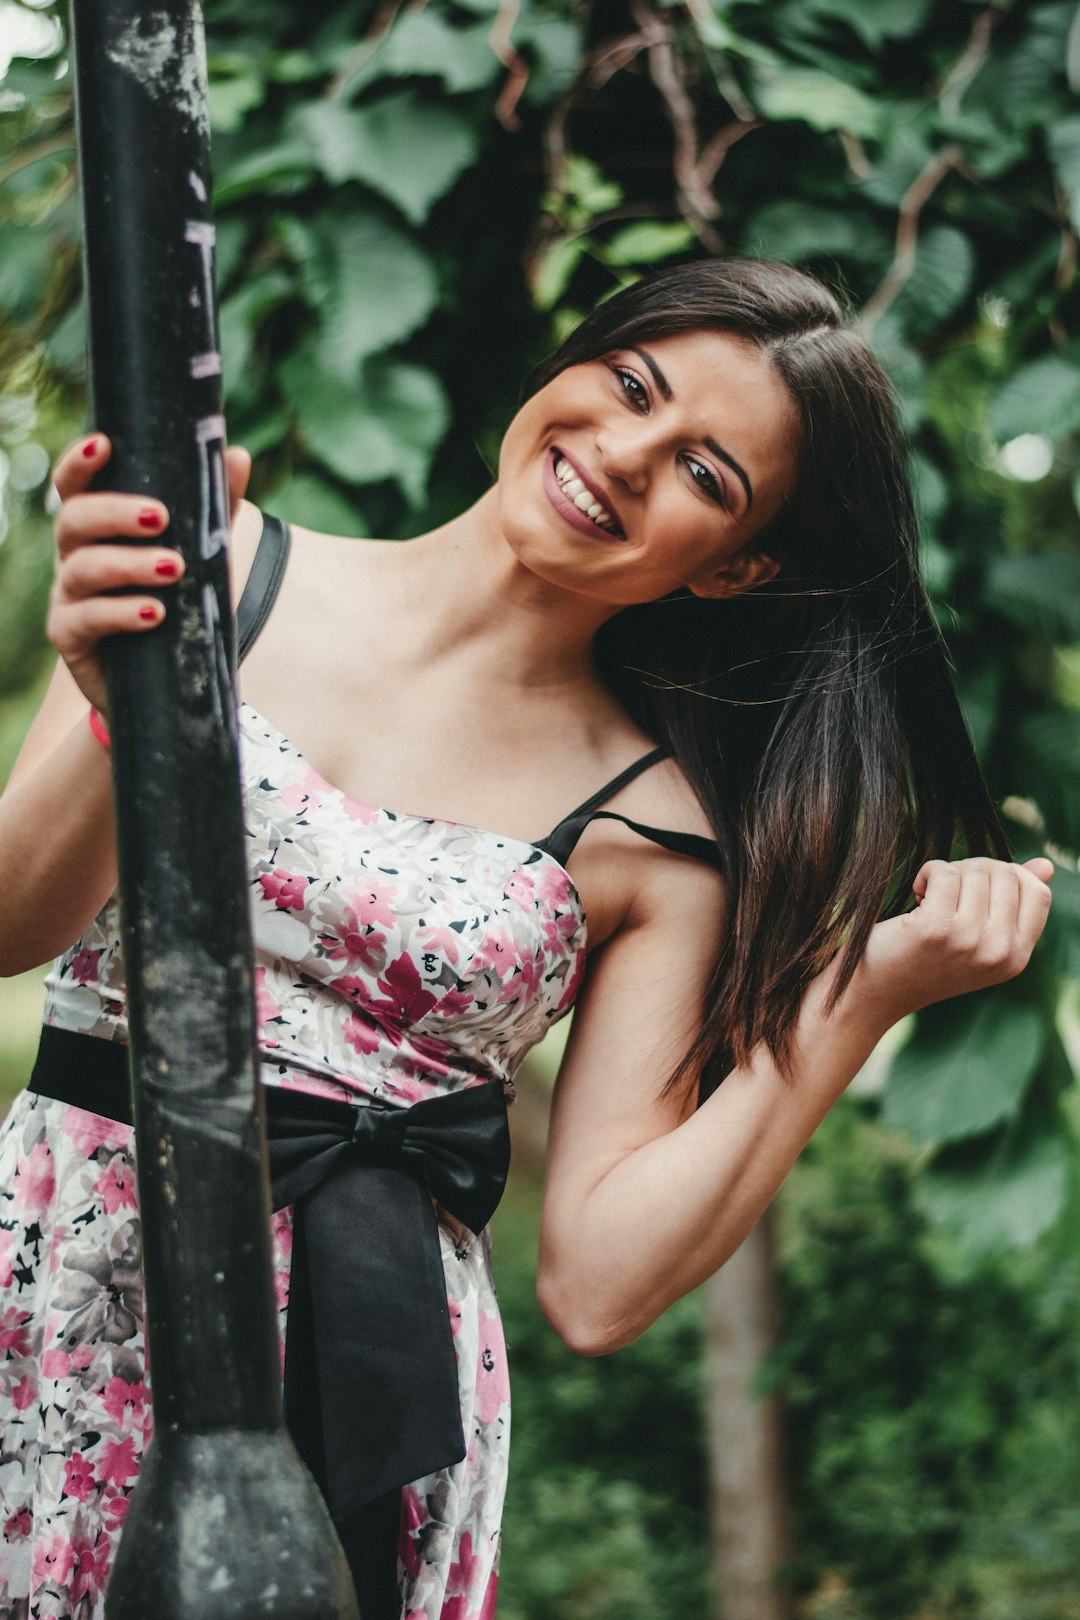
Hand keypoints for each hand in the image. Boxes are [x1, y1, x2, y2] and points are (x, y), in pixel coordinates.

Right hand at [47, 434, 250, 715]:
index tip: (105, 443)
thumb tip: (235, 456)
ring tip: (174, 567)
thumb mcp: (201, 553)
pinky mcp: (72, 639)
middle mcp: (73, 556)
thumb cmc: (176, 602)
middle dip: (114, 513)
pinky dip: (121, 614)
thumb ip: (214, 506)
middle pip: (73, 520)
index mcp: (97, 528)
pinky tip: (155, 613)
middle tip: (160, 517)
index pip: (75, 486)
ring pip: (82, 569)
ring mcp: (68, 597)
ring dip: (128, 564)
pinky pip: (86, 620)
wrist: (165, 680)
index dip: (80, 462)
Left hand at [856, 856, 1053, 1022]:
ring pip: (974, 870)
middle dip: (974, 870)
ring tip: (930, 897)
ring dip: (948, 872)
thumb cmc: (926, 959)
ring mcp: (969, 940)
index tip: (978, 886)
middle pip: (1006, 875)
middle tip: (947, 891)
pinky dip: (927, 873)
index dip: (1010, 876)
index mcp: (1017, 958)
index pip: (1038, 892)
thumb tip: (1045, 865)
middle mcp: (999, 952)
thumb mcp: (979, 939)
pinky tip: (916, 894)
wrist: (877, 991)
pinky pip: (944, 872)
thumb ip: (1013, 906)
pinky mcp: (936, 927)